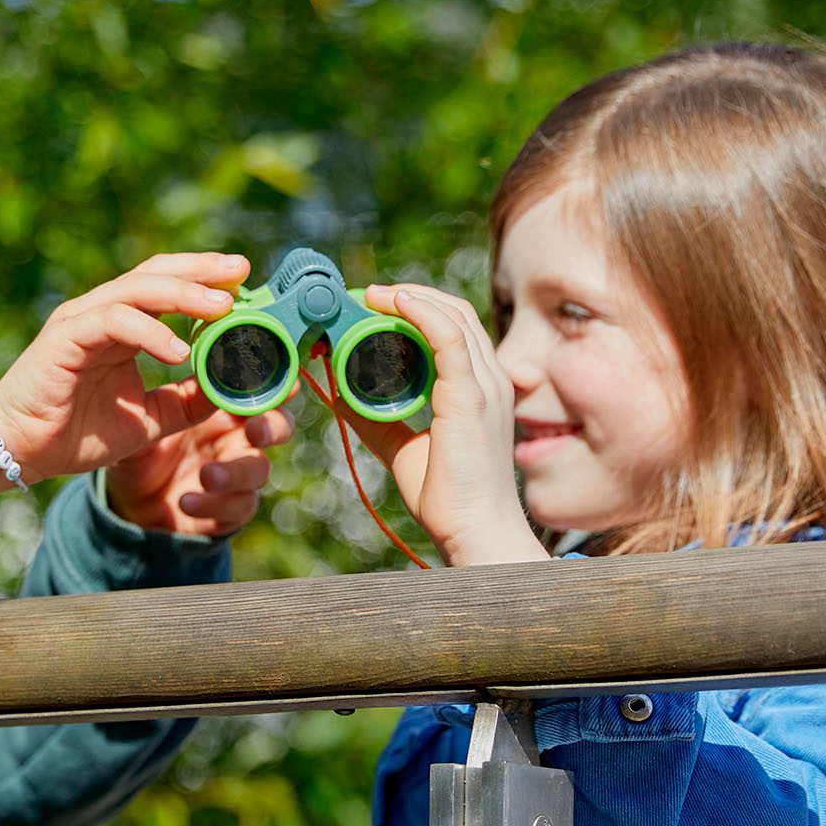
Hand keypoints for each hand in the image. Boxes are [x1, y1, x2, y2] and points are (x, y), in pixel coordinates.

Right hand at [0, 254, 248, 498]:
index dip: (205, 279)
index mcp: (122, 327)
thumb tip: (234, 388)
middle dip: (201, 269)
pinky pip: (114, 321)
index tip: (246, 282)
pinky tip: (178, 350)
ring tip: (222, 307)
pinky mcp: (66, 336)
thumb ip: (189, 400)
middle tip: (241, 271)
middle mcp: (102, 314)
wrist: (22, 453)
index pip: (167, 286)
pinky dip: (150, 332)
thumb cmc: (78, 433)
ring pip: (138, 289)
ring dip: (184, 294)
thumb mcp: (151, 419)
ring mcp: (82, 320)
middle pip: (156, 273)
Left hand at [106, 382, 294, 535]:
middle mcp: (237, 440)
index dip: (277, 385)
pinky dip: (214, 505)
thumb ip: (173, 400)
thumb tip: (191, 365)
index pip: (259, 391)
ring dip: (236, 472)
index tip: (288, 383)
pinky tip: (185, 502)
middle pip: (278, 427)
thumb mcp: (147, 421)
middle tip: (254, 430)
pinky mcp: (227, 512)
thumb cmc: (143, 449)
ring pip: (259, 471)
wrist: (127, 501)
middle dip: (273, 426)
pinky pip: (237, 508)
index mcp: (224, 410)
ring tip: (205, 475)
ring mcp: (236, 478)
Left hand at [340, 283, 545, 567]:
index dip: (416, 308)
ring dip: (409, 297)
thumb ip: (375, 419)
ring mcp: (484, 384)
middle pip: (454, 312)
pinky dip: (420, 311)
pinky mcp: (472, 395)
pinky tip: (393, 301)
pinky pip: (449, 336)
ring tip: (369, 295)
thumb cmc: (449, 496)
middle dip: (409, 295)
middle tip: (363, 296)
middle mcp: (488, 379)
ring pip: (452, 316)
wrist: (473, 530)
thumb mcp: (402, 447)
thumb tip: (337, 393)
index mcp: (477, 388)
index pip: (453, 328)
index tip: (372, 307)